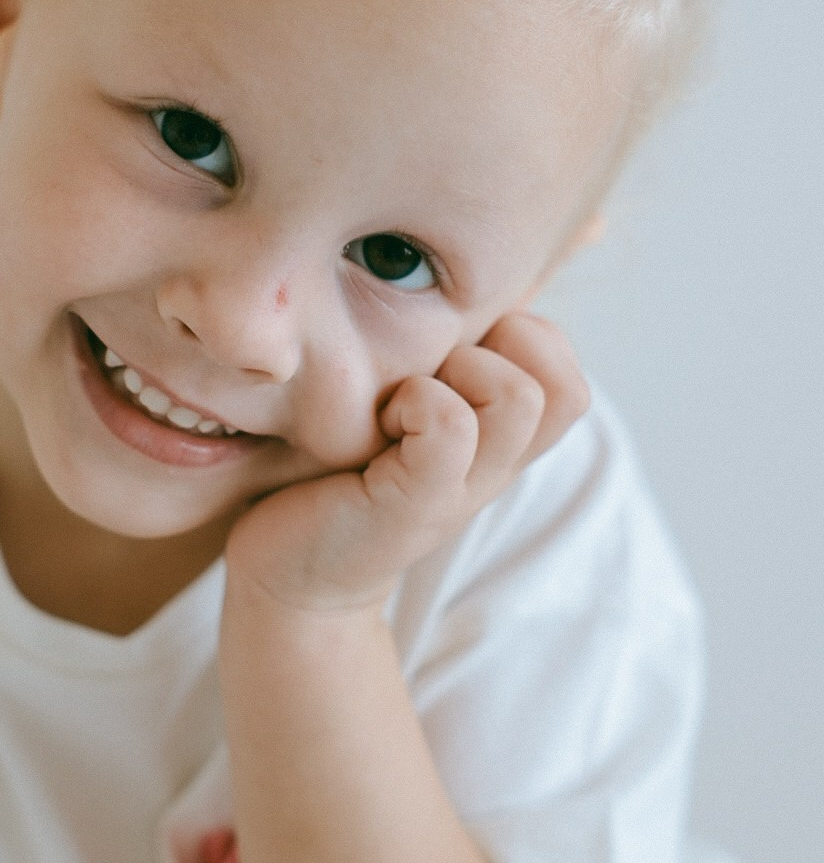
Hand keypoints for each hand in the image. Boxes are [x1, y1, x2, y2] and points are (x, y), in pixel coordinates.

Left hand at [223, 311, 590, 616]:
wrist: (292, 578)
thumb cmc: (335, 477)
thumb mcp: (399, 411)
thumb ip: (436, 365)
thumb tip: (447, 285)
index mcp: (499, 444)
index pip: (570, 378)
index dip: (526, 341)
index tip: (452, 353)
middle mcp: (494, 468)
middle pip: (563, 386)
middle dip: (496, 349)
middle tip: (429, 372)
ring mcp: (460, 491)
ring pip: (519, 396)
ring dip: (458, 371)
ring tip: (403, 399)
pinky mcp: (414, 506)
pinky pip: (450, 425)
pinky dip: (416, 402)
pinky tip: (377, 423)